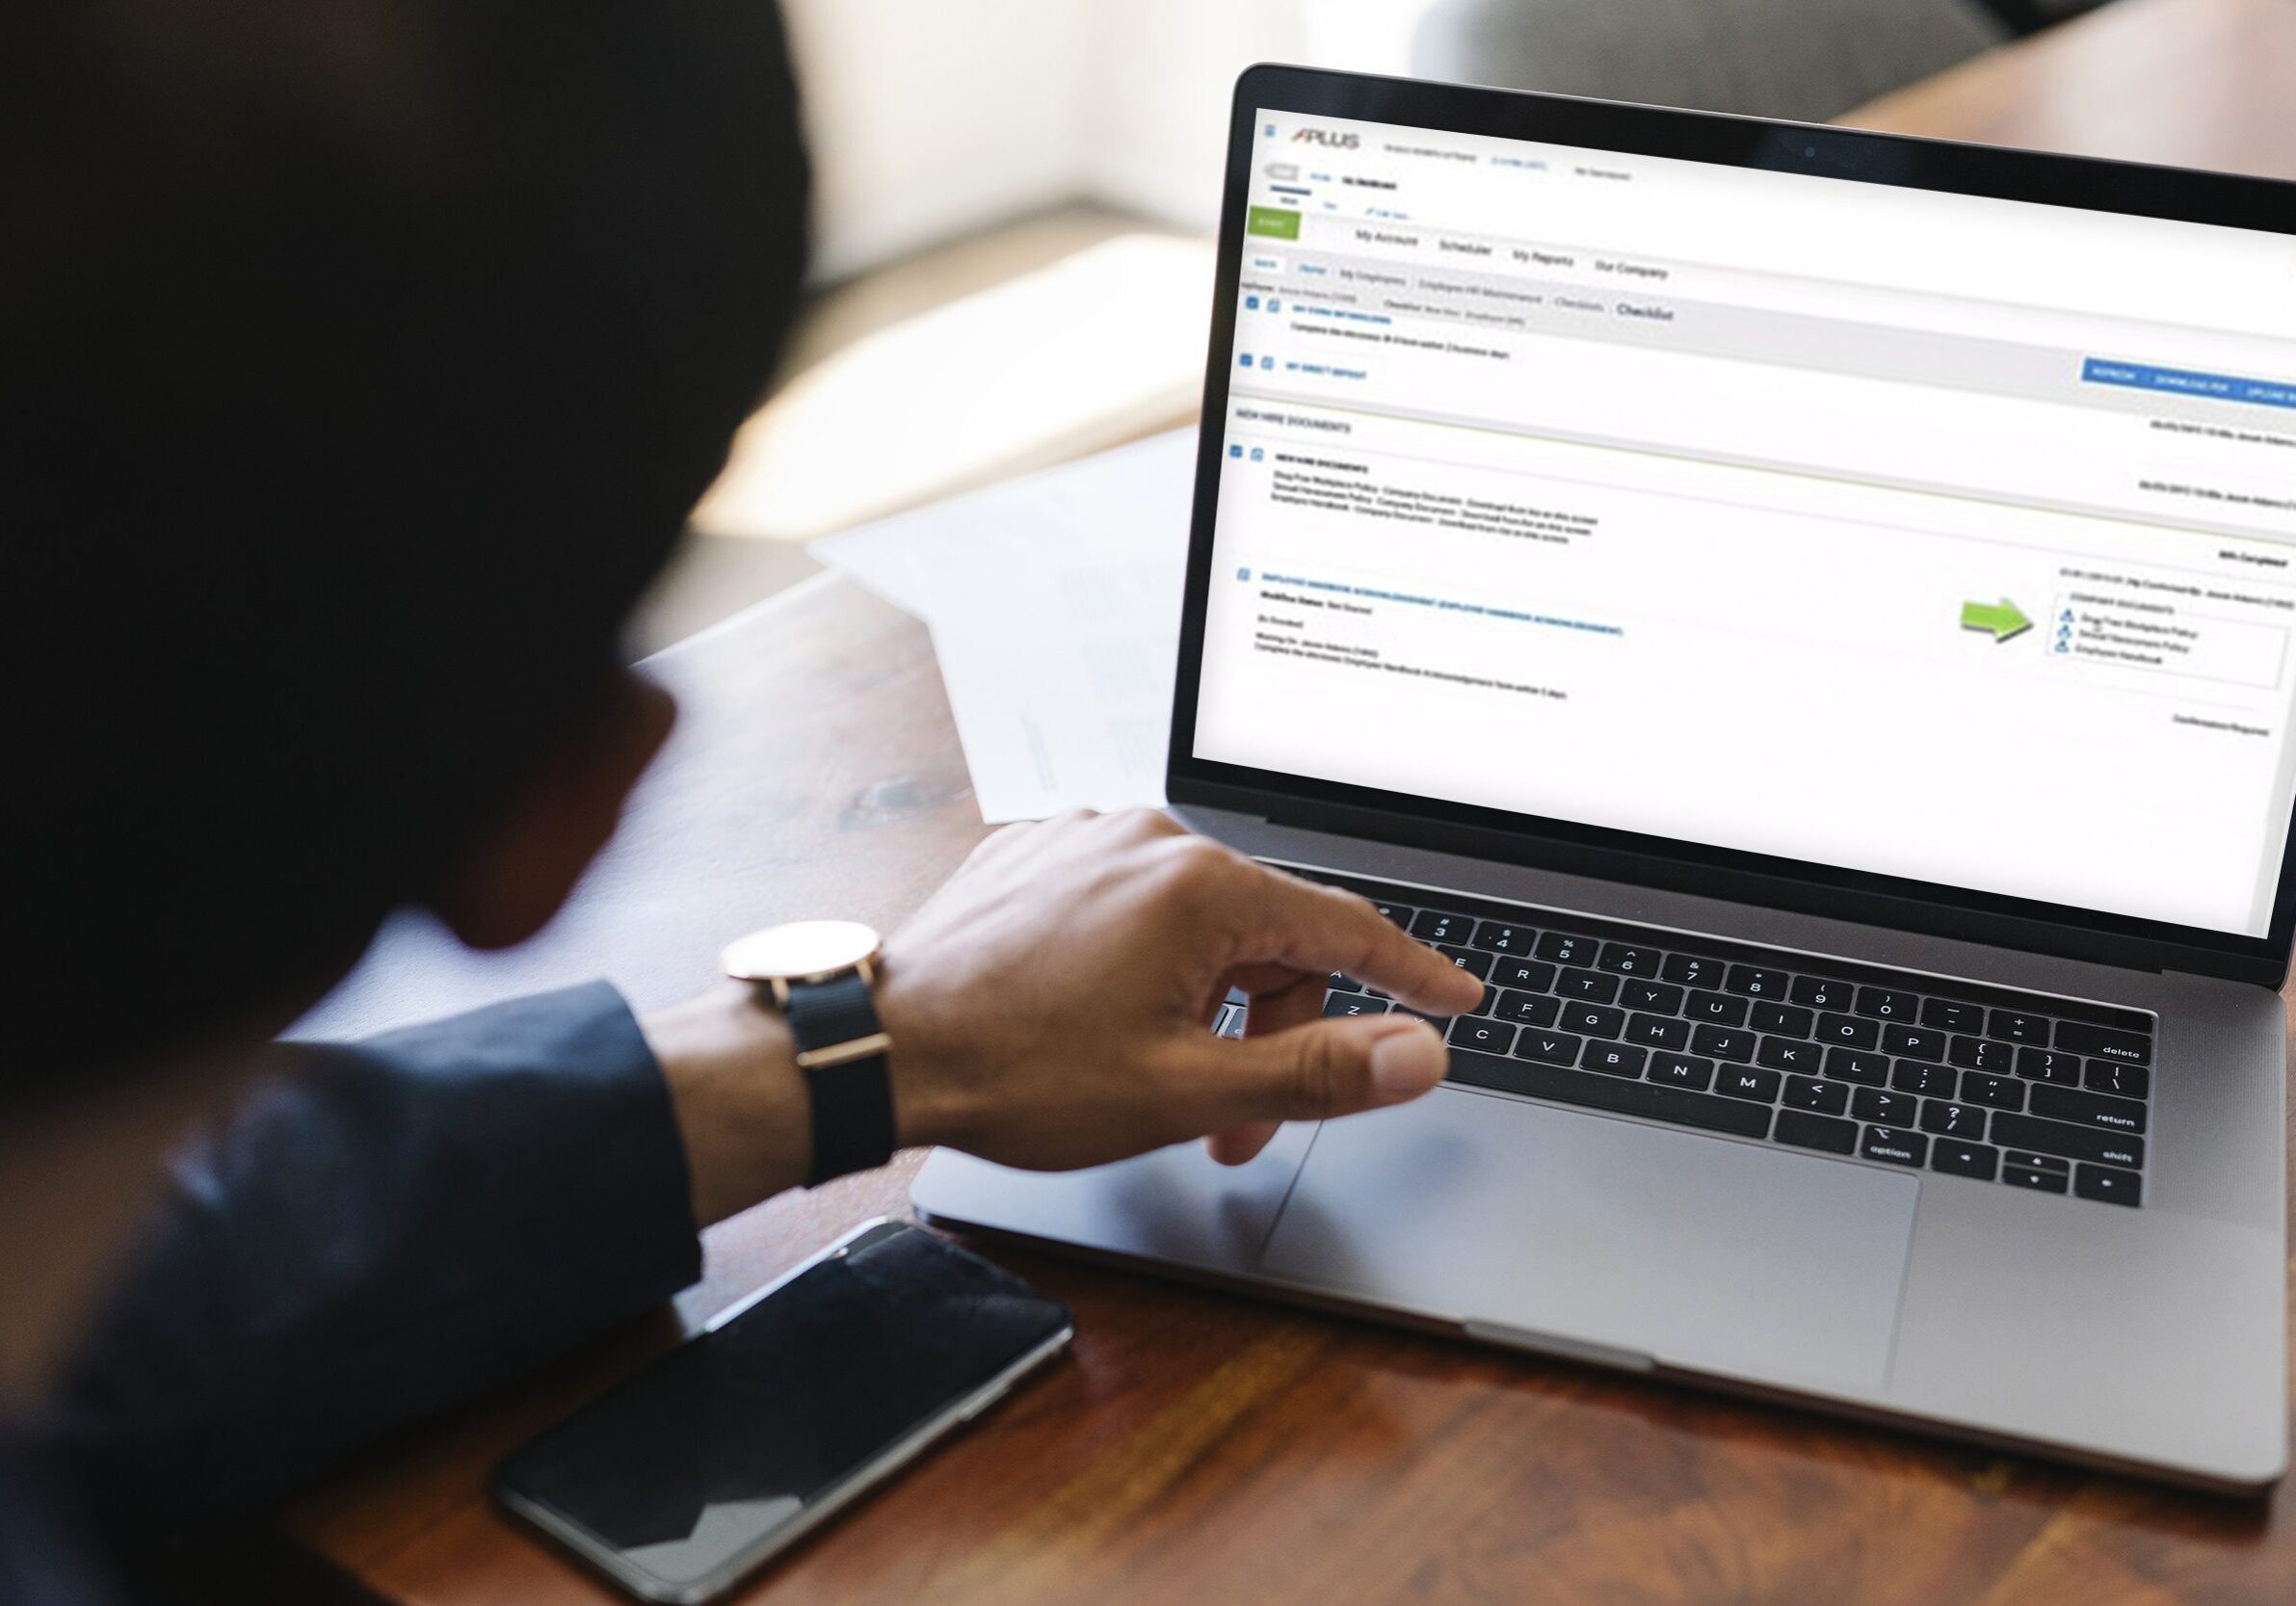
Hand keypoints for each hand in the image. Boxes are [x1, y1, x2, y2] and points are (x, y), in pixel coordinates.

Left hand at [879, 809, 1482, 1169]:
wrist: (879, 1047)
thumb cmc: (1015, 1069)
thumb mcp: (1184, 1088)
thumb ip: (1316, 1072)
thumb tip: (1418, 1054)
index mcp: (1200, 885)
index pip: (1344, 928)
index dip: (1410, 974)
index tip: (1458, 997)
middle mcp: (1150, 839)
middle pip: (1266, 938)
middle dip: (1269, 1037)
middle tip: (1235, 1130)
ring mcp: (1089, 839)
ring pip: (1197, 926)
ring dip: (1205, 1011)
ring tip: (1160, 1089)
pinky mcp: (1042, 855)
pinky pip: (1131, 907)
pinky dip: (1145, 970)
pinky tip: (1103, 1026)